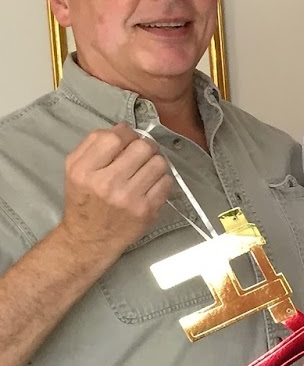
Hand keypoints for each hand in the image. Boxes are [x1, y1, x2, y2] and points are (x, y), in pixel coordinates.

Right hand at [58, 125, 172, 256]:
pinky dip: (162, 179)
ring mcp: (128, 198)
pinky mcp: (146, 210)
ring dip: (155, 162)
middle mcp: (106, 183)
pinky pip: (166, 181)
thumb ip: (93, 143)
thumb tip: (124, 127)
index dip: (127, 134)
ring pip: (159, 162)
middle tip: (140, 155)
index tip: (128, 140)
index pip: (114, 137)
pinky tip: (150, 184)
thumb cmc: (85, 200)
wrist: (90, 238)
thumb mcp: (75, 169)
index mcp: (84, 170)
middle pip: (142, 147)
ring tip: (146, 169)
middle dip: (145, 147)